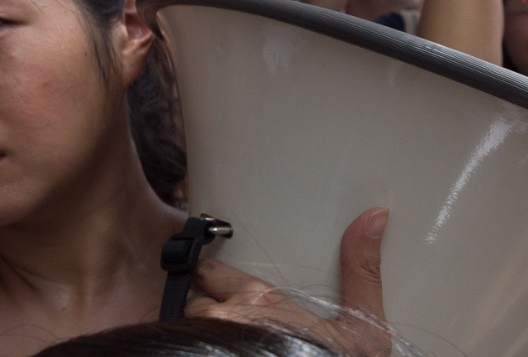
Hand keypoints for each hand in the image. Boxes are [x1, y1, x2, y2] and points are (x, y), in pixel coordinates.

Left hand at [187, 207, 388, 354]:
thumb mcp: (364, 329)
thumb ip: (361, 272)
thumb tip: (374, 215)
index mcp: (260, 301)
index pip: (210, 272)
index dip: (214, 280)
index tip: (224, 287)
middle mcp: (227, 319)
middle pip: (191, 298)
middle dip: (202, 304)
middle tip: (223, 316)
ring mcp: (212, 343)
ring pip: (186, 325)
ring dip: (197, 329)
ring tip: (221, 337)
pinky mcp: (202, 355)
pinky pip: (184, 345)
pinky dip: (193, 344)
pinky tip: (213, 347)